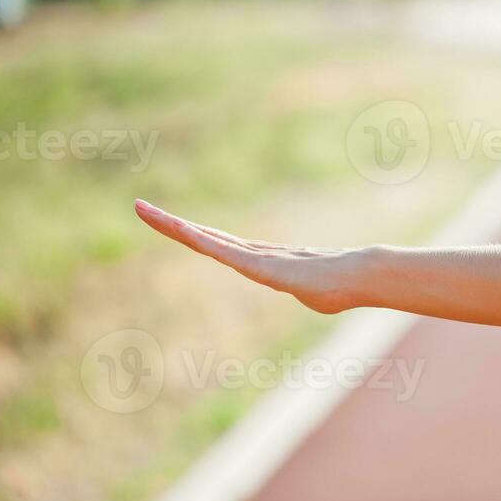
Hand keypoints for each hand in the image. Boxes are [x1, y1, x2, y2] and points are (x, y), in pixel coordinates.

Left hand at [133, 199, 366, 313]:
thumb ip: (304, 288)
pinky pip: (225, 252)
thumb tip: (315, 290)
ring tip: (143, 212)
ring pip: (206, 239)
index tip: (168, 223)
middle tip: (139, 207)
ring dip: (174, 227)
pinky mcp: (262, 265)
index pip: (216, 244)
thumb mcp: (313, 293)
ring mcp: (255, 257)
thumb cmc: (343, 287)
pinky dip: (201, 241)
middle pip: (203, 236)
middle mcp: (252, 253)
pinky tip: (181, 232)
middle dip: (171, 224)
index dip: (191, 233)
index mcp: (258, 260)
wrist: (362, 276)